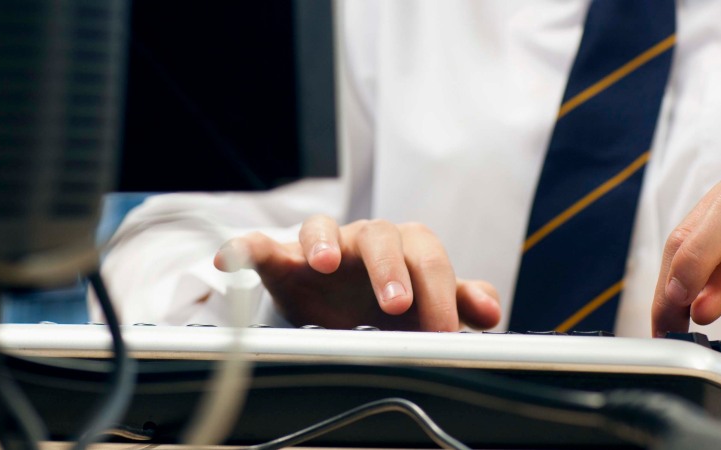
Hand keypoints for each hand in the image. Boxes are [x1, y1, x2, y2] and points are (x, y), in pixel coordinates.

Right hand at [215, 216, 502, 330]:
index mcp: (403, 247)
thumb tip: (490, 310)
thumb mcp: (424, 306)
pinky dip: (243, 249)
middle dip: (388, 268)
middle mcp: (362, 239)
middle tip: (395, 306)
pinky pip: (260, 246)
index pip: (426, 256)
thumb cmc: (384, 301)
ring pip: (321, 227)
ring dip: (321, 241)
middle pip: (379, 235)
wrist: (338, 305)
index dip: (438, 290)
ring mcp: (321, 246)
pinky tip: (230, 258)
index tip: (441, 331)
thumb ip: (459, 303)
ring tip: (323, 264)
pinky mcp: (281, 259)